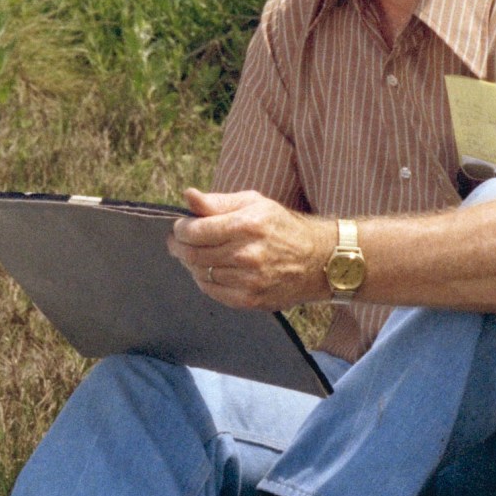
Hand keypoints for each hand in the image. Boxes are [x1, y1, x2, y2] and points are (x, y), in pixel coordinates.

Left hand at [166, 188, 335, 310]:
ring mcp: (249, 280)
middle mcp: (247, 254)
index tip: (179, 227)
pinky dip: (205, 280)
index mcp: (247, 225)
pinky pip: (212, 291)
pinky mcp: (250, 300)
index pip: (194, 231)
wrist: (317, 260)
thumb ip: (217, 202)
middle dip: (179, 247)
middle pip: (193, 254)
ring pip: (200, 274)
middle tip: (178, 242)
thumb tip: (188, 195)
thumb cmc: (281, 226)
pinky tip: (212, 270)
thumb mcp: (253, 203)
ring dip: (192, 263)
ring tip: (198, 254)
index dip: (180, 229)